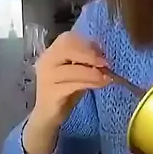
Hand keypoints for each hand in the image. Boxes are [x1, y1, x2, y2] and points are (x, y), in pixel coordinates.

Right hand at [23, 32, 109, 153]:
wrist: (48, 114)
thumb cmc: (64, 91)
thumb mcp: (77, 72)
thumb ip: (86, 61)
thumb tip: (103, 55)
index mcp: (51, 53)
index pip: (67, 38)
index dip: (86, 43)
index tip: (101, 52)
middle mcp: (46, 61)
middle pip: (67, 48)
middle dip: (89, 54)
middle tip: (105, 63)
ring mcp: (46, 77)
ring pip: (71, 69)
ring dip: (92, 72)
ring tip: (106, 77)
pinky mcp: (52, 93)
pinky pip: (73, 85)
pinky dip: (89, 83)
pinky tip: (100, 84)